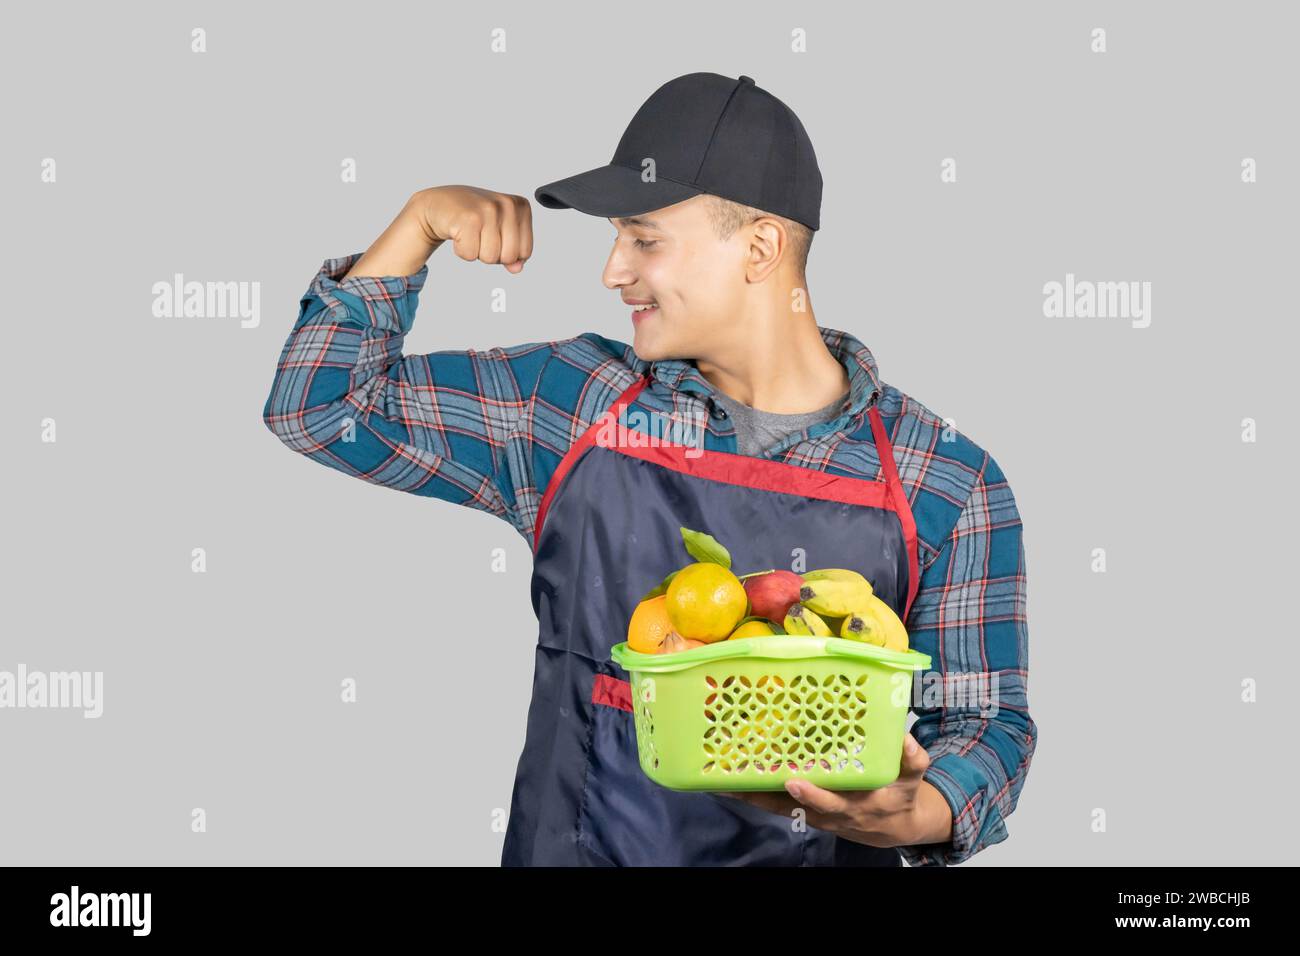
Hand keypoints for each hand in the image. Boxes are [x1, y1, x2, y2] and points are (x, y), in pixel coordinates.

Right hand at [413, 185, 533, 272]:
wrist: (439, 204)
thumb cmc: (473, 217)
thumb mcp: (499, 231)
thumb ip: (514, 251)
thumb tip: (517, 268)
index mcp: (521, 207)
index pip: (525, 252)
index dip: (507, 252)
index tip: (494, 235)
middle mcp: (507, 205)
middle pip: (509, 257)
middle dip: (493, 255)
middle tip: (480, 235)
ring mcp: (488, 210)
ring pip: (490, 257)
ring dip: (476, 252)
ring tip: (470, 233)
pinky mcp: (469, 218)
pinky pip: (470, 255)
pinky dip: (462, 251)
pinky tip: (459, 233)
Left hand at [717, 732, 952, 848]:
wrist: (893, 826)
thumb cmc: (900, 795)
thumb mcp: (913, 778)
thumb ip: (911, 758)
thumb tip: (903, 737)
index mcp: (855, 805)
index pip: (830, 802)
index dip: (811, 794)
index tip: (793, 780)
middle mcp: (828, 813)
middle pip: (789, 808)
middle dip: (761, 796)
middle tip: (733, 782)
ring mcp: (813, 814)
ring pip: (776, 807)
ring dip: (748, 796)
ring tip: (719, 781)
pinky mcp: (803, 811)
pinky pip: (776, 804)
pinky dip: (754, 794)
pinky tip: (731, 781)